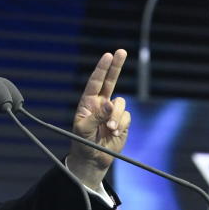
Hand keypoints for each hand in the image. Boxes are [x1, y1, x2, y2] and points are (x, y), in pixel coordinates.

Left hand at [67, 49, 130, 189]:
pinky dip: (121, 124)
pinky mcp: (122, 121)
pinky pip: (126, 116)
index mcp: (88, 102)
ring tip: (108, 128)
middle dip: (116, 66)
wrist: (93, 158)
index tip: (107, 55)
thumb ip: (96, 116)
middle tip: (121, 51)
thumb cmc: (82, 142)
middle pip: (110, 81)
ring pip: (120, 103)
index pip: (95, 82)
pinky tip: (114, 132)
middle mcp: (101, 104)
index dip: (101, 69)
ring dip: (116, 115)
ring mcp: (112, 112)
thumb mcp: (83, 129)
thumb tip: (110, 103)